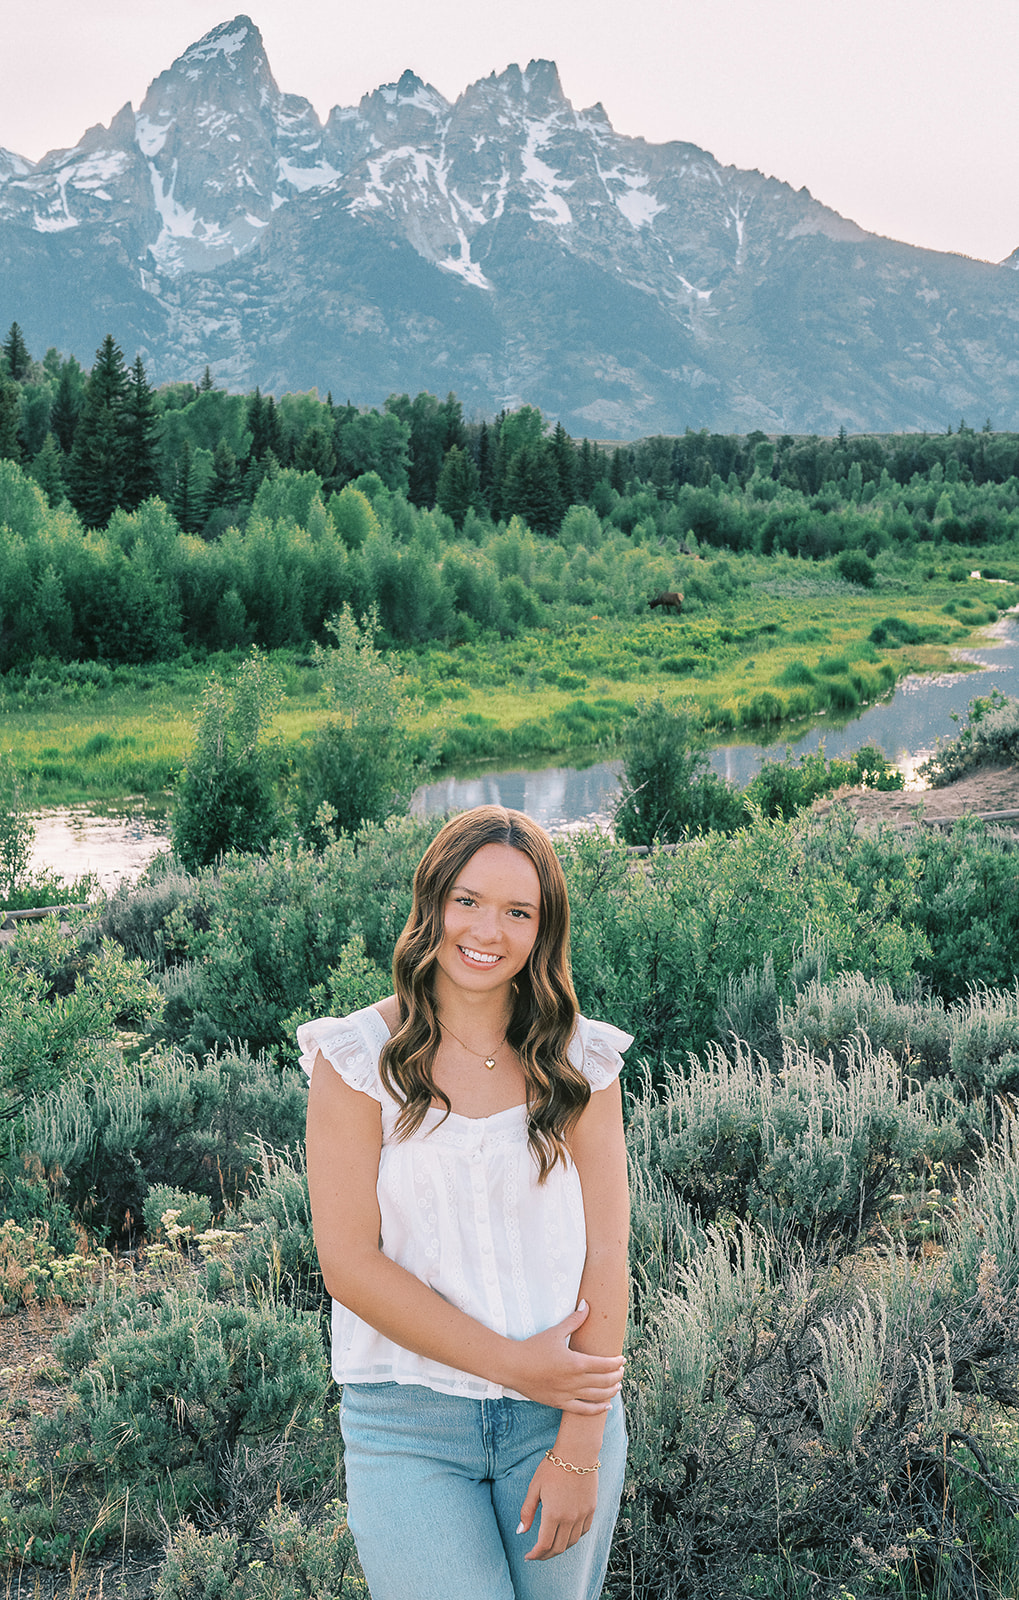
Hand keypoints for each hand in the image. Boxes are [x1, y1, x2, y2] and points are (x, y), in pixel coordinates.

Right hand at [505, 1301, 623, 1411]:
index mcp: (575, 1362)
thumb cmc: (533, 1347)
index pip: (604, 1365)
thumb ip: (574, 1320)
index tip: (622, 1359)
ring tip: (618, 1387)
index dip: (616, 1363)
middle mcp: (574, 1381)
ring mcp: (567, 1394)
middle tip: (622, 1371)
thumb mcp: (555, 1332)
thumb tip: (586, 1304)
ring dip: (610, 1392)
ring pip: (596, 1397)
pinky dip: (597, 1409)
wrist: (513, 1367)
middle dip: (616, 1376)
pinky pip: (583, 1410)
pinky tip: (606, 1406)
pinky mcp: (560, 1403)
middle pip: (604, 1381)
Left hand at [517, 1451, 598, 1560]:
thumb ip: (527, 1511)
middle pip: (558, 1548)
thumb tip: (520, 1531)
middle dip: (545, 1555)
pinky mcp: (591, 1509)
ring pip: (571, 1542)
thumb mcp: (535, 1487)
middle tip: (537, 1554)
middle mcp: (570, 1518)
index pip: (544, 1545)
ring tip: (550, 1546)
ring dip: (559, 1548)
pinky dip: (573, 1538)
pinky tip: (566, 1535)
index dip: (535, 1555)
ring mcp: (582, 1515)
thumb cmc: (553, 1467)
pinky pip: (583, 1532)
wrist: (577, 1452)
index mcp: (553, 1514)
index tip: (528, 1556)